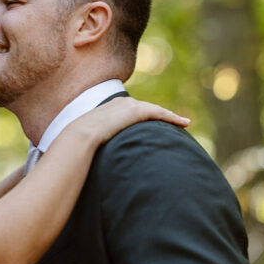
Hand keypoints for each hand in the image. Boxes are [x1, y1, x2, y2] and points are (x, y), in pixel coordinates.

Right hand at [70, 96, 189, 147]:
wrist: (81, 135)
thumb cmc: (80, 142)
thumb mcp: (89, 141)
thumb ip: (95, 145)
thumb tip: (91, 160)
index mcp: (109, 108)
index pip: (131, 111)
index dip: (143, 117)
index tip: (151, 124)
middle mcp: (120, 103)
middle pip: (146, 108)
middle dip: (160, 115)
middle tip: (173, 121)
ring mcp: (128, 106)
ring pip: (156, 110)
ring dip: (171, 117)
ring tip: (184, 123)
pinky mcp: (136, 111)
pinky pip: (160, 113)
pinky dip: (172, 117)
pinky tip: (183, 123)